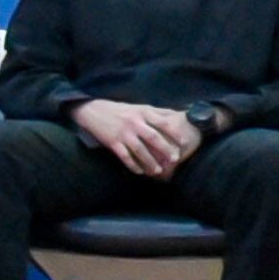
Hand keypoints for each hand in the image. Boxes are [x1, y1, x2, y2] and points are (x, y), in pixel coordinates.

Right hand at [71, 98, 199, 178]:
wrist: (93, 111)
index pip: (163, 123)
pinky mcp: (112, 142)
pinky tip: (140, 172)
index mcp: (143, 113)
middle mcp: (134, 122)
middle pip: (153, 137)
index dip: (175, 133)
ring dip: (150, 162)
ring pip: (139, 150)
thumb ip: (159, 112)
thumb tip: (180, 114)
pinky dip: (133, 165)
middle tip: (175, 160)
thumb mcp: (140, 107)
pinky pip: (125, 156)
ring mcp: (123, 133)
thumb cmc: (122, 110)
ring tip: (158, 171)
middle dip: (165, 149)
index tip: (184, 143)